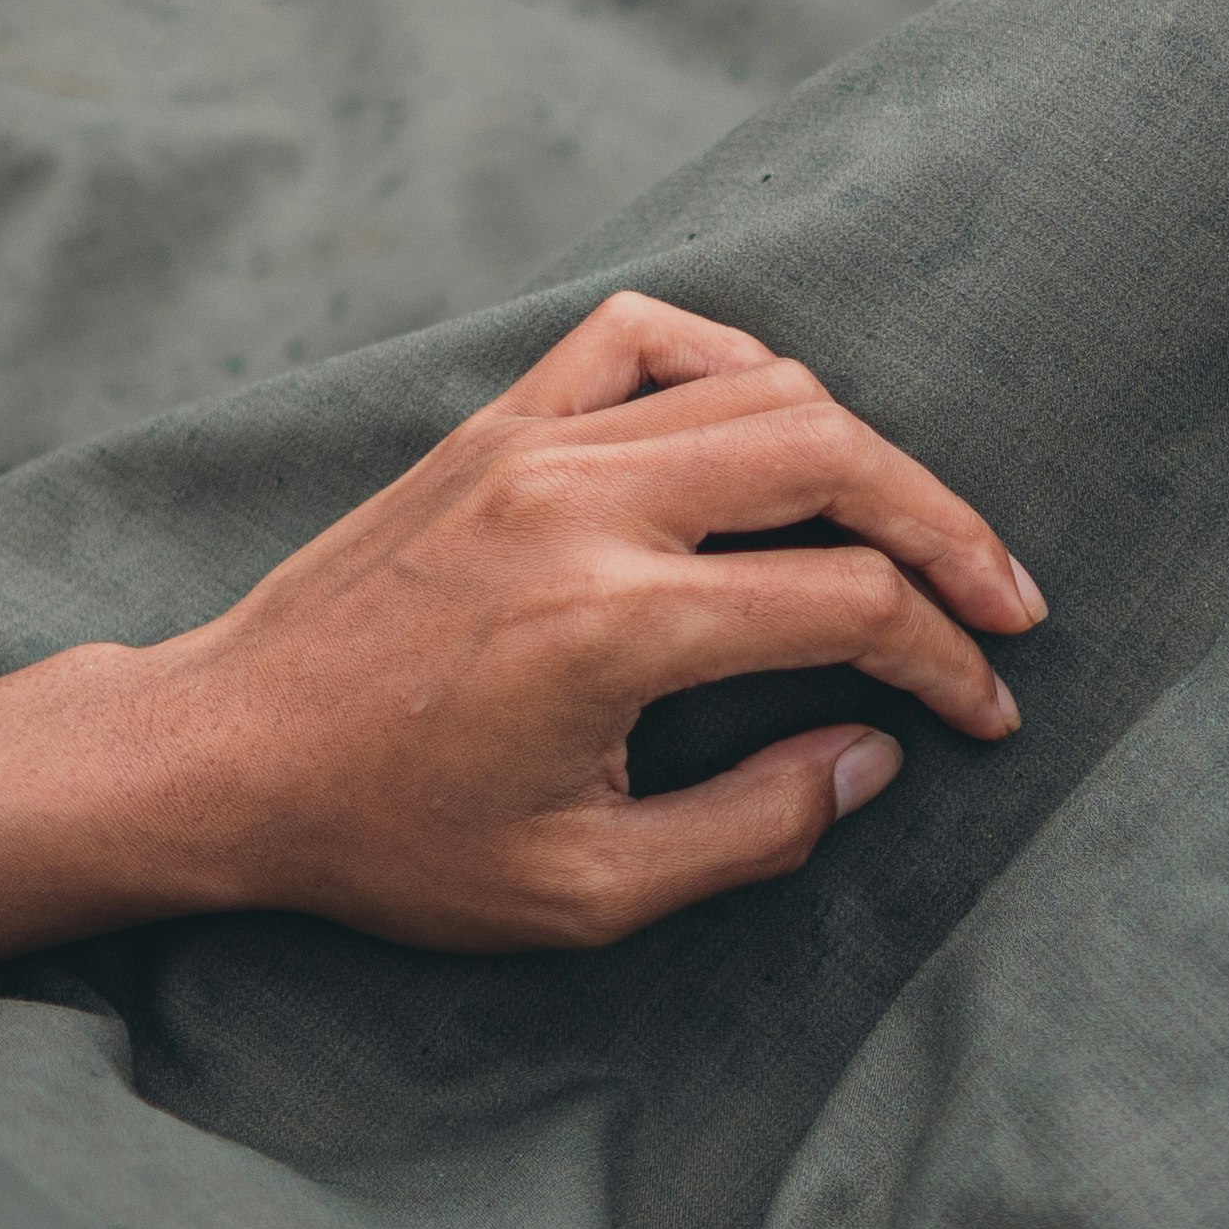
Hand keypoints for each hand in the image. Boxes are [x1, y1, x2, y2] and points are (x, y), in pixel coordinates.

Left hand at [149, 290, 1039, 951]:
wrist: (222, 755)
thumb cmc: (393, 839)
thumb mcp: (585, 891)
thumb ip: (752, 827)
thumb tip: (871, 755)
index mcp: (617, 625)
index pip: (849, 606)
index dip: (944, 665)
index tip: (984, 717)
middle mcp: (586, 505)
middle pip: (835, 461)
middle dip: (948, 535)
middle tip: (1006, 606)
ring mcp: (536, 444)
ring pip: (762, 387)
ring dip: (866, 455)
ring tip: (918, 533)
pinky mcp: (496, 423)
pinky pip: (646, 337)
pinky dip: (736, 364)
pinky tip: (780, 428)